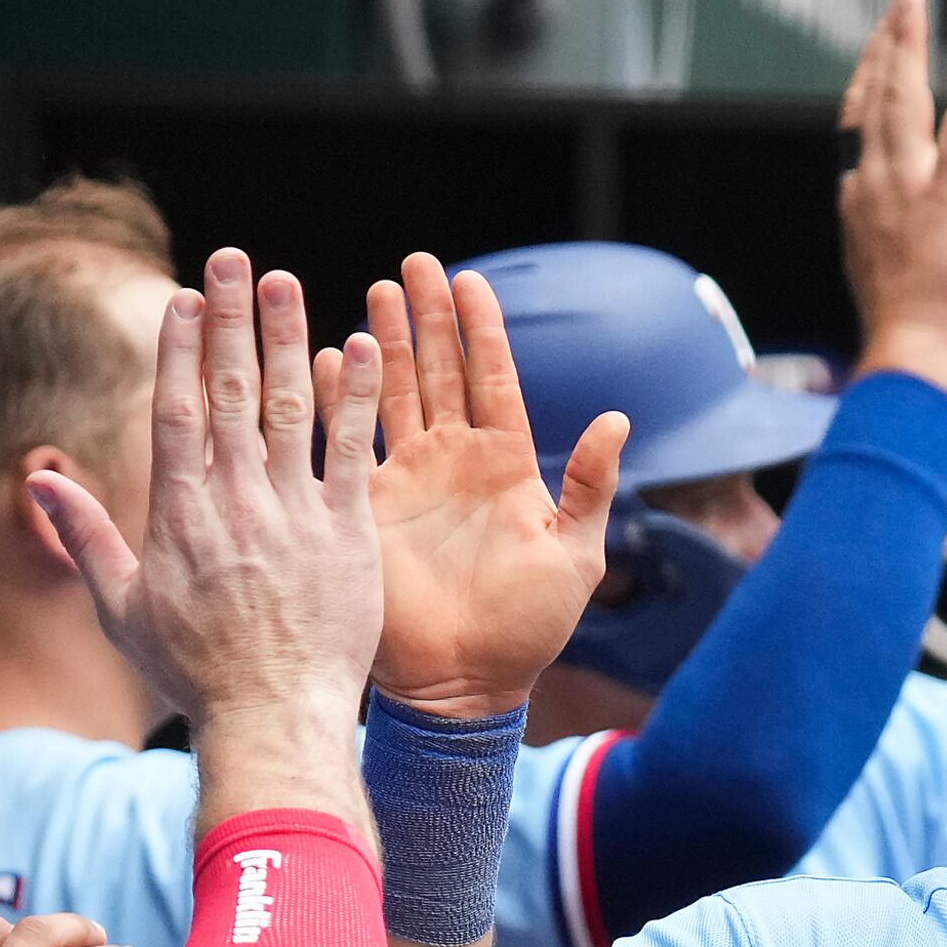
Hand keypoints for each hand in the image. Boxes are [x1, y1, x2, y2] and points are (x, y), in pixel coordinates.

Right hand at [28, 250, 383, 730]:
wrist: (275, 716)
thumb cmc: (198, 673)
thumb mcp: (124, 607)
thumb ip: (87, 537)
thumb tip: (38, 482)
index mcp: (179, 514)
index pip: (178, 411)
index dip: (182, 350)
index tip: (187, 300)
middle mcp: (235, 501)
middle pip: (230, 393)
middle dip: (232, 322)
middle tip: (235, 261)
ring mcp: (293, 513)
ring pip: (288, 407)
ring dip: (288, 339)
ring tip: (288, 283)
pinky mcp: (347, 534)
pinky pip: (350, 452)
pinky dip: (351, 399)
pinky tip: (358, 348)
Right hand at [366, 255, 624, 718]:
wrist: (468, 683)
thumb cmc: (529, 627)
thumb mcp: (575, 555)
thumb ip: (590, 485)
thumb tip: (618, 418)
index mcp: (506, 464)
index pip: (493, 379)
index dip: (481, 330)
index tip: (469, 279)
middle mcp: (454, 462)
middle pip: (440, 371)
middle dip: (427, 317)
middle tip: (414, 263)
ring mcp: (408, 480)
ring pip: (393, 394)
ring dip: (384, 344)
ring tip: (372, 291)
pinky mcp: (366, 507)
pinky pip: (348, 441)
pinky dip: (338, 399)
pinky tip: (328, 357)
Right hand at [839, 0, 946, 399]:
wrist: (910, 351)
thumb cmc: (904, 324)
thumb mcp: (883, 265)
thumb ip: (893, 228)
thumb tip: (914, 215)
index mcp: (858, 198)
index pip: (857, 124)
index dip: (866, 79)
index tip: (877, 47)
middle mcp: (874, 183)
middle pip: (875, 96)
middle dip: (887, 42)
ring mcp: (907, 189)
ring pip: (903, 100)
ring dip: (907, 44)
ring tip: (912, 0)